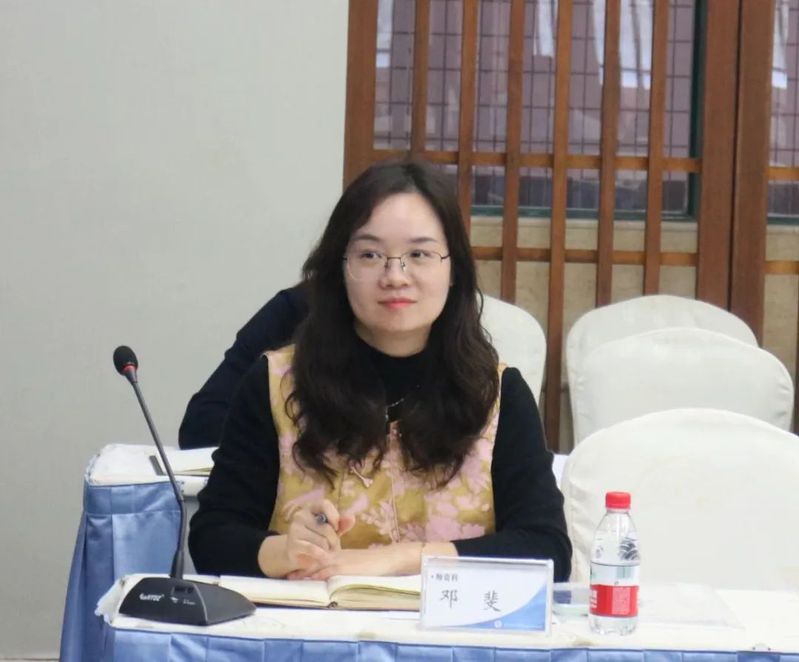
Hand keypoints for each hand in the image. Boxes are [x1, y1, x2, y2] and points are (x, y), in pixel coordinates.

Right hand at [283, 499, 354, 573]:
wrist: (299, 555)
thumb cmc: (317, 538)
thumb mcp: (332, 530)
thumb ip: (341, 524)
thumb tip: (351, 517)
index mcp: (310, 507)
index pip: (324, 504)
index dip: (334, 516)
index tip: (337, 528)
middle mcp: (300, 515)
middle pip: (326, 527)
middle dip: (334, 540)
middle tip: (333, 547)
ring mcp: (294, 529)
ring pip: (321, 540)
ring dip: (328, 550)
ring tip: (326, 552)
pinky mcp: (292, 544)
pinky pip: (313, 549)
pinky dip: (322, 556)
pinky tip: (323, 558)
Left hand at [288, 544, 416, 580]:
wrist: (388, 558)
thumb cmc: (374, 563)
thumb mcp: (356, 563)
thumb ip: (345, 567)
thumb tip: (336, 577)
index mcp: (339, 554)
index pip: (319, 557)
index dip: (306, 563)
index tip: (294, 569)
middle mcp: (337, 556)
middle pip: (315, 560)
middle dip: (301, 568)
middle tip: (287, 575)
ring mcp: (341, 561)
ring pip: (319, 564)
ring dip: (305, 572)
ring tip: (292, 578)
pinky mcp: (347, 568)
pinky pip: (330, 571)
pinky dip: (319, 574)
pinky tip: (311, 579)